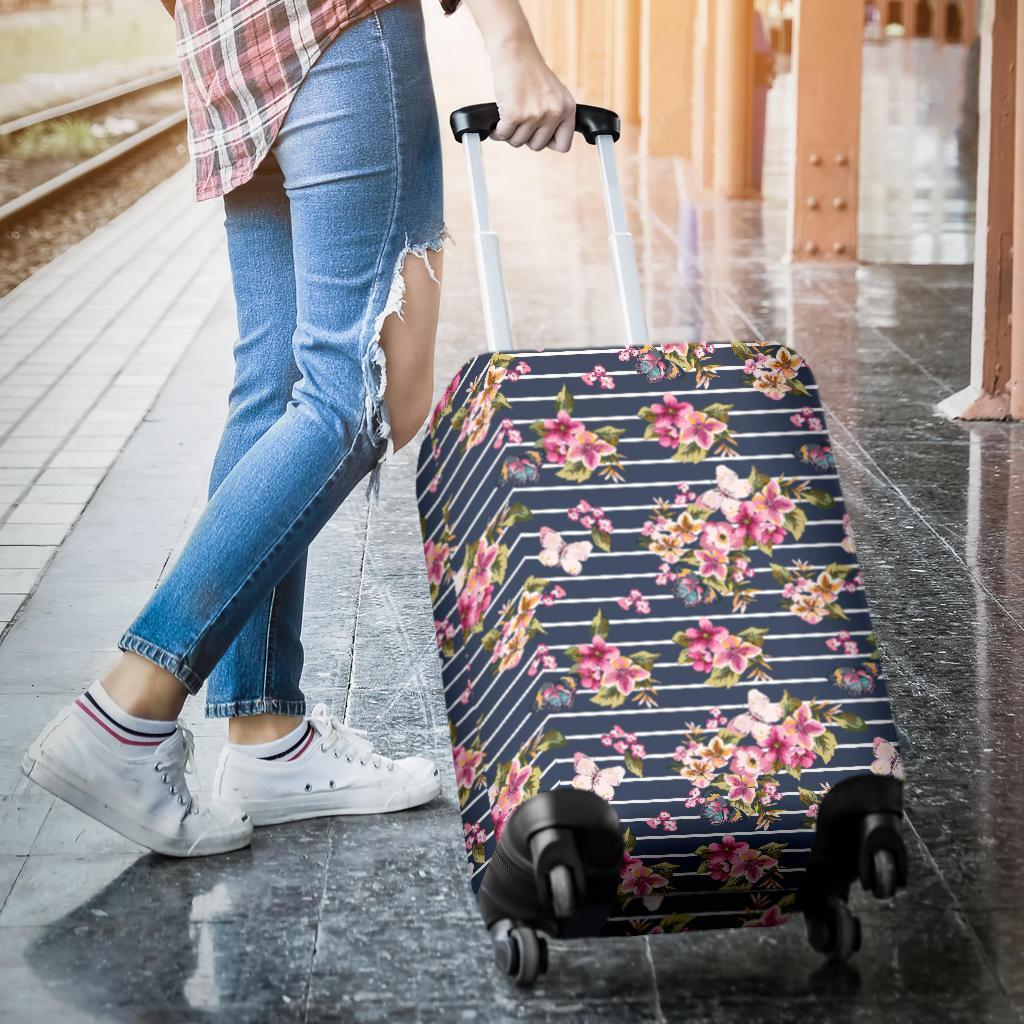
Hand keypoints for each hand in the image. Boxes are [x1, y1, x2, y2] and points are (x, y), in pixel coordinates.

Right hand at [487, 37, 575, 151]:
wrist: (514, 49)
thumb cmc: (529, 70)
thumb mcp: (553, 93)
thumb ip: (555, 116)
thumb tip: (546, 142)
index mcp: (567, 108)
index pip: (563, 145)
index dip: (547, 142)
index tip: (538, 133)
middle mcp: (554, 112)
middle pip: (537, 146)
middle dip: (525, 137)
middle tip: (519, 122)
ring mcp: (534, 114)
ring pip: (518, 142)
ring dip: (509, 133)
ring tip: (508, 117)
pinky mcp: (514, 114)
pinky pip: (503, 136)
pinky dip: (497, 131)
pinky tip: (497, 122)